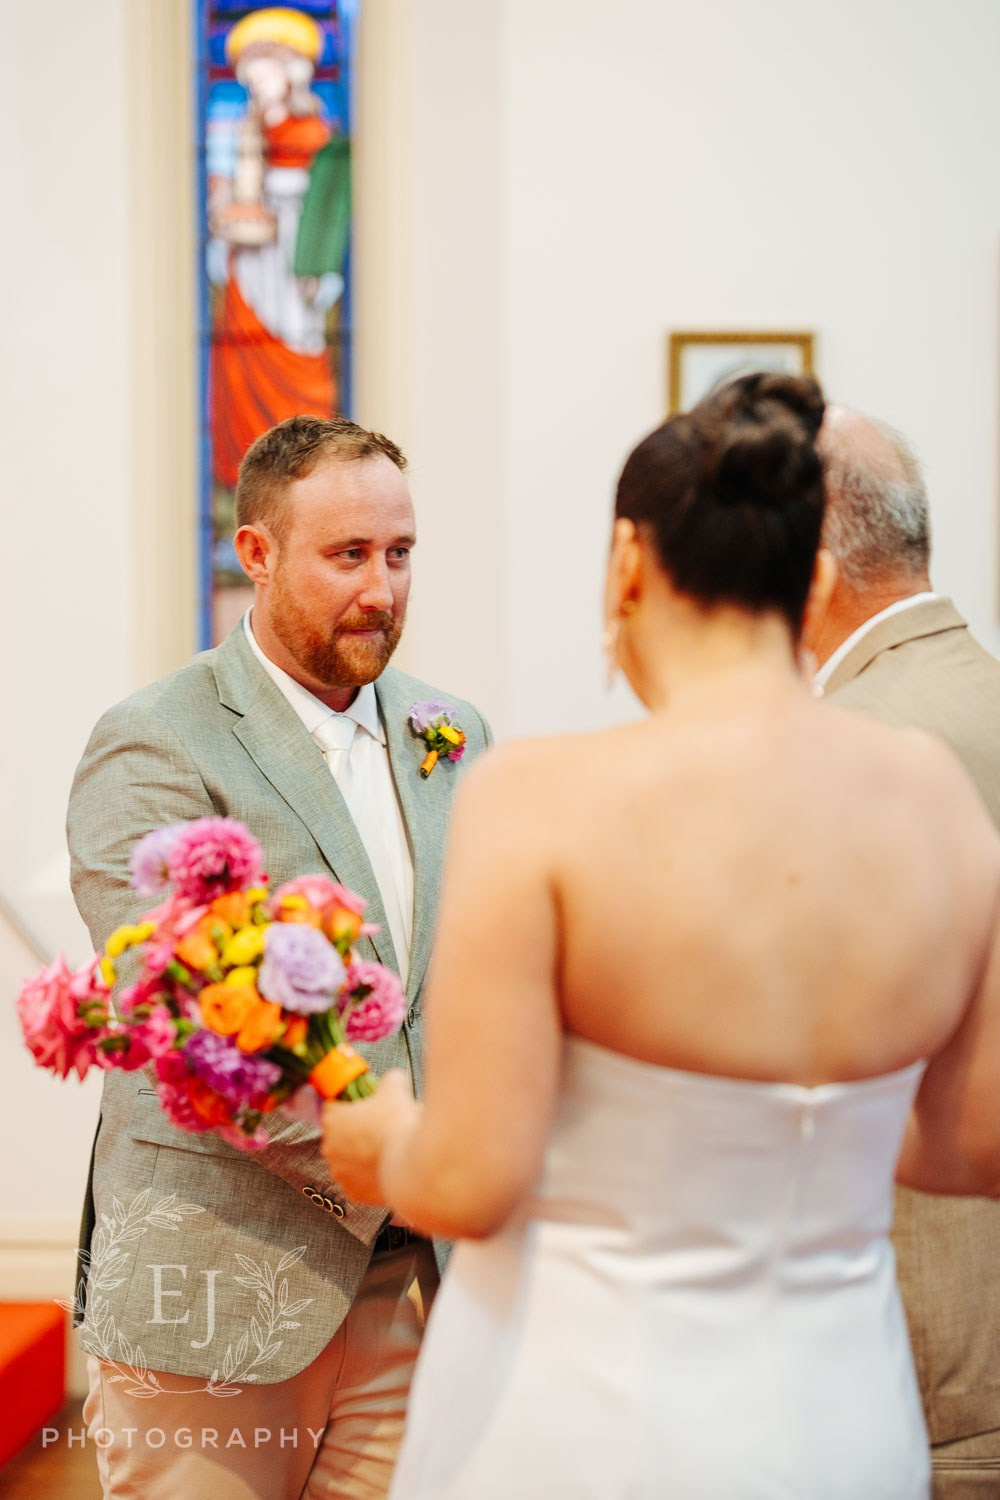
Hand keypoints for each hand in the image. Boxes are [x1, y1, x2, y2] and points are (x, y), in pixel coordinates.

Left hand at [321, 1070, 415, 1205]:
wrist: (410, 1166)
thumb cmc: (398, 1125)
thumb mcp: (395, 1089)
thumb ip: (390, 1080)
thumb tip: (394, 1079)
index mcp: (333, 1119)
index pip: (332, 1107)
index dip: (349, 1105)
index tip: (363, 1106)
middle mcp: (330, 1148)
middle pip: (339, 1135)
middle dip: (355, 1131)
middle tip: (378, 1128)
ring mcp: (340, 1173)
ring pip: (347, 1159)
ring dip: (360, 1154)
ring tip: (384, 1150)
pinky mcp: (353, 1193)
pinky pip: (357, 1181)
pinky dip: (368, 1176)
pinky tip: (384, 1167)